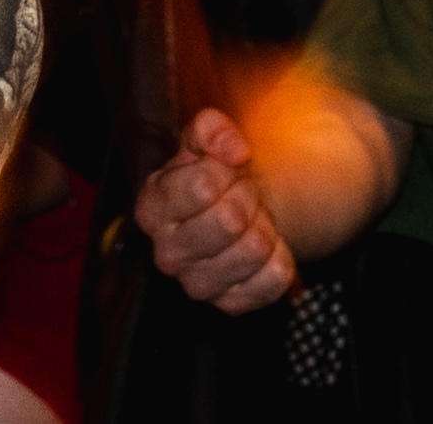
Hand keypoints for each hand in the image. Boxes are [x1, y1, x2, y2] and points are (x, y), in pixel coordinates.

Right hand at [137, 106, 294, 312]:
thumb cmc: (218, 174)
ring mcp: (198, 285)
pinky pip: (274, 277)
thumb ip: (211, 129)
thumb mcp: (206, 139)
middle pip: (229, 220)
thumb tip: (232, 149)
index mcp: (152, 209)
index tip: (226, 170)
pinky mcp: (231, 305)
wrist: (240, 208)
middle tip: (243, 195)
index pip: (203, 187)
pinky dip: (280, 255)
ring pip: (254, 249)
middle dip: (247, 197)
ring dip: (264, 225)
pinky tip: (263, 247)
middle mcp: (167, 254)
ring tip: (252, 219)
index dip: (226, 170)